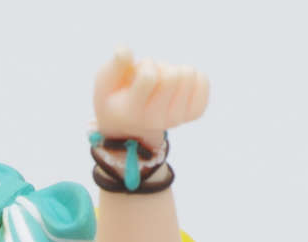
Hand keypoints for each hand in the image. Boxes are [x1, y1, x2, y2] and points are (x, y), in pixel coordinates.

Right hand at [92, 48, 209, 144]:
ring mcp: (177, 118)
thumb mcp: (105, 81)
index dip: (146, 65)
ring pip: (188, 75)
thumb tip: (125, 50)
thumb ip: (114, 65)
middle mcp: (157, 119)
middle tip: (152, 77)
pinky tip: (180, 82)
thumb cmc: (116, 96)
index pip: (149, 76)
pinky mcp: (193, 114)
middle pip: (173, 76)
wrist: (129, 125)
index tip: (138, 71)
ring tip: (163, 81)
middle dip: (161, 66)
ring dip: (175, 70)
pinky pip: (203, 82)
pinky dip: (193, 76)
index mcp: (132, 111)